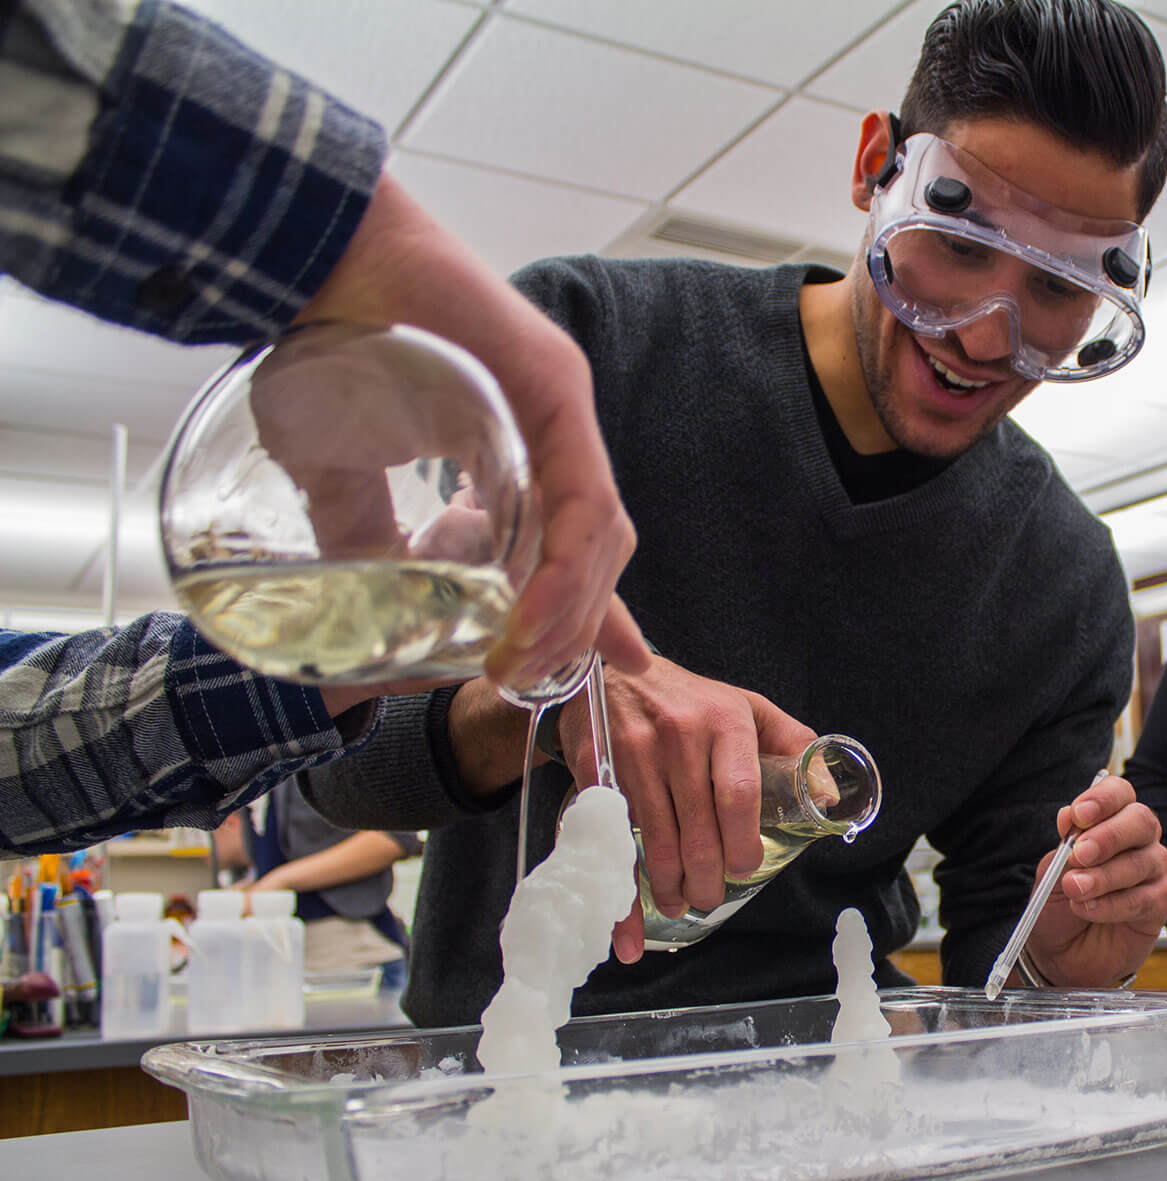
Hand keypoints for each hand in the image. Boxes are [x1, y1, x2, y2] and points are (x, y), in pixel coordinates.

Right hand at [291, 173, 649, 691]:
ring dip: (571, 609)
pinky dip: (564, 565)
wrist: (309, 256)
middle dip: (577, 624)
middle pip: (597, 545)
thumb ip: (369, 539)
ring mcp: (562, 403)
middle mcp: (555, 426)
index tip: (598, 667)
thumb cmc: (322, 344)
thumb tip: (377, 607)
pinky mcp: (554, 386)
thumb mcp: (338, 473)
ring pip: (599, 529)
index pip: (575, 539)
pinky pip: (582, 494)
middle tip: (541, 682)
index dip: (589, 608)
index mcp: (521, 442)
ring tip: (529, 662)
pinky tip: (535, 613)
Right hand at [555, 654, 816, 963]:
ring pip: (656, 838)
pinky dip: (621, 886)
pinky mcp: (597, 769)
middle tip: (709, 897)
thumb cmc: (693, 699)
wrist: (618, 673)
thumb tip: (828, 797)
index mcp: (724, 722)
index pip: (740, 793)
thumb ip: (793, 746)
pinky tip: (631, 922)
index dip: (743, 842)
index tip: (745, 868)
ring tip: (680, 902)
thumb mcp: (748, 707)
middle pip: (698, 828)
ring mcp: (633, 753)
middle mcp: (678, 736)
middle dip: (707, 878)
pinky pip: (612, 838)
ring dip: (669, 885)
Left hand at [1023, 776, 1166, 986]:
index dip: (1102, 799)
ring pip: (1141, 862)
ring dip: (1103, 877)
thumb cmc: (1060, 904)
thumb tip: (1067, 816)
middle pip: (1140, 821)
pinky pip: (1143, 898)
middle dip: (1108, 836)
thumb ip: (1064, 845)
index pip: (1119, 794)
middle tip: (1079, 855)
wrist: (1062, 952)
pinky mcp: (1160, 903)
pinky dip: (1112, 904)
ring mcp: (1153, 870)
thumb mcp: (1053, 871)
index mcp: (1112, 820)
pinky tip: (1088, 909)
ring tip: (1076, 890)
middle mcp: (1139, 840)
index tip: (1079, 815)